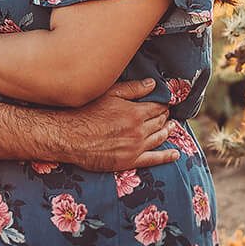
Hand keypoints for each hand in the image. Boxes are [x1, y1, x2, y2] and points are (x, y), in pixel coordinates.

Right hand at [64, 79, 180, 171]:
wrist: (69, 137)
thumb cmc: (86, 112)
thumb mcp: (109, 94)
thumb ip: (133, 89)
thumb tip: (153, 84)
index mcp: (136, 113)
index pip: (158, 107)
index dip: (163, 104)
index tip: (164, 103)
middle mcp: (139, 131)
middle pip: (160, 122)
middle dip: (165, 116)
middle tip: (167, 114)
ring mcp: (135, 148)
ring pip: (159, 138)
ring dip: (167, 131)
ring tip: (171, 127)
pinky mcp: (129, 161)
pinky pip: (153, 160)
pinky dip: (166, 157)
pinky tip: (175, 154)